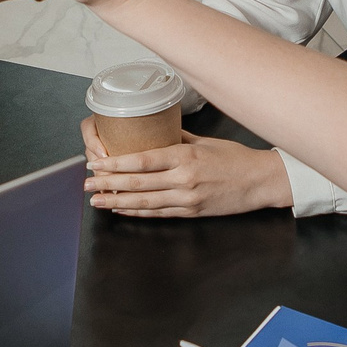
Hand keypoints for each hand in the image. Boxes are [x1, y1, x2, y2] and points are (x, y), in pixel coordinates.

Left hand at [83, 118, 291, 216]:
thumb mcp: (205, 141)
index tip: (96, 163)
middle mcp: (183, 179)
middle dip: (108, 183)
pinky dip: (137, 212)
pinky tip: (121, 210)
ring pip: (144, 202)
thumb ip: (177, 139)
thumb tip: (154, 132)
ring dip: (116, 202)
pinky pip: (158, 214)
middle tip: (86, 184)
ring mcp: (187, 199)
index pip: (142, 161)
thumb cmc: (235, 158)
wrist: (261, 181)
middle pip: (137, 183)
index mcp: (185, 156)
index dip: (115, 164)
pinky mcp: (192, 212)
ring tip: (96, 200)